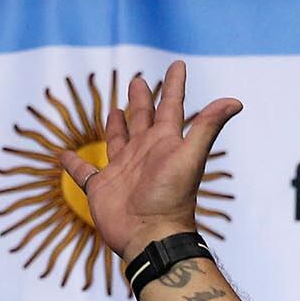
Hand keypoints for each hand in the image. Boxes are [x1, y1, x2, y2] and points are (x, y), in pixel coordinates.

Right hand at [56, 59, 241, 259]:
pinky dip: (74, 164)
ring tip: (113, 110)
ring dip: (115, 125)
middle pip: (142, 119)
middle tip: (137, 81)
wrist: (151, 236)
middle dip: (141, 100)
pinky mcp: (101, 188)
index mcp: (165, 143)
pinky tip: (64, 155)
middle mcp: (144, 153)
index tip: (178, 64)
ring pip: (117, 140)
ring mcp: (123, 170)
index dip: (174, 85)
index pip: (171, 107)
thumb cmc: (171, 198)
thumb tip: (235, 101)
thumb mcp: (190, 157)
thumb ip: (208, 126)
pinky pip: (84, 173)